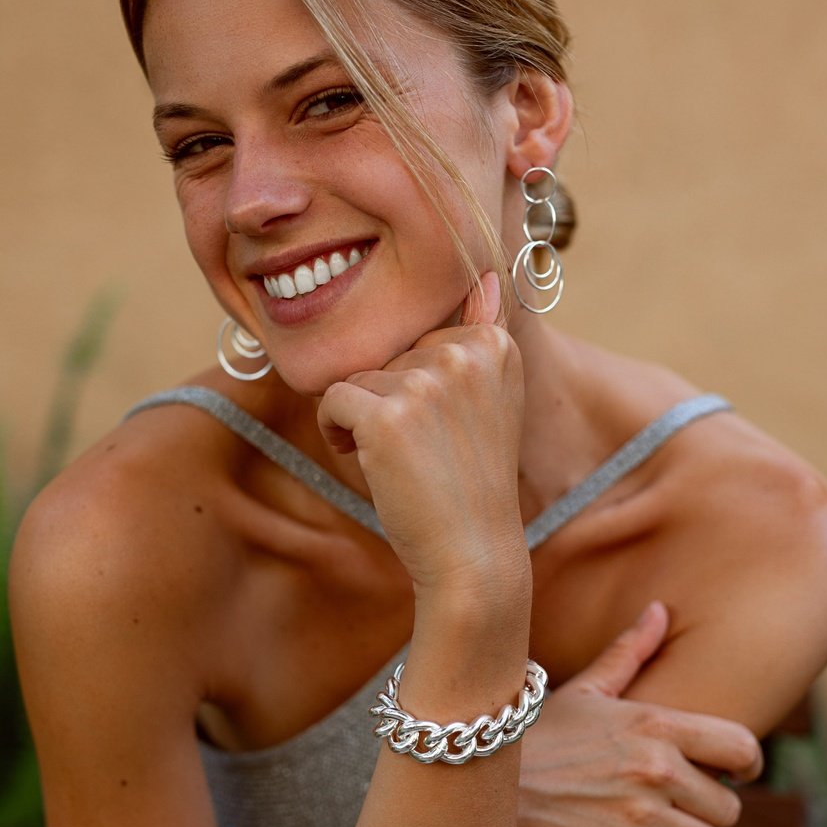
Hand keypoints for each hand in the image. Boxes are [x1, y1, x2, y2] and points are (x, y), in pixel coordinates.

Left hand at [317, 274, 527, 595]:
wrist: (472, 551)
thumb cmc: (471, 481)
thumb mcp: (491, 399)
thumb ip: (481, 334)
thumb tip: (482, 274)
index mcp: (494, 344)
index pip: (420, 338)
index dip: (419, 387)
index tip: (450, 431)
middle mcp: (465, 354)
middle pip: (387, 355)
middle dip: (391, 401)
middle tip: (428, 452)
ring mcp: (427, 383)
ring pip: (357, 378)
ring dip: (365, 420)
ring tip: (406, 461)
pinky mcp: (387, 415)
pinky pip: (332, 400)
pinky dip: (338, 433)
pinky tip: (375, 464)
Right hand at [518, 603, 762, 826]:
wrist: (485, 791)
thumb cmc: (536, 738)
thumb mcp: (584, 691)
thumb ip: (629, 654)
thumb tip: (659, 611)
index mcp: (655, 724)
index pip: (741, 747)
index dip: (747, 765)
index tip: (737, 773)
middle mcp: (657, 769)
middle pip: (726, 805)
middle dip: (705, 807)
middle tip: (676, 804)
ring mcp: (641, 815)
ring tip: (652, 826)